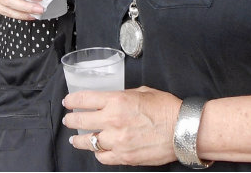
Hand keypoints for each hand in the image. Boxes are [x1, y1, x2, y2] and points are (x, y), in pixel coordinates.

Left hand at [63, 87, 181, 166]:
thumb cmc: (167, 109)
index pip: (84, 99)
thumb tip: (111, 101)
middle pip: (81, 120)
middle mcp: (113, 121)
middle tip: (69, 119)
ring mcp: (117, 141)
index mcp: (116, 101)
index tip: (68, 101)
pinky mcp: (125, 157)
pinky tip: (97, 150)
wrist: (183, 130)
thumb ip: (122, 96)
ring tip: (75, 139)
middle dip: (71, 119)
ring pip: (88, 142)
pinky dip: (98, 153)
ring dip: (79, 139)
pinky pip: (103, 157)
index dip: (72, 100)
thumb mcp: (142, 92)